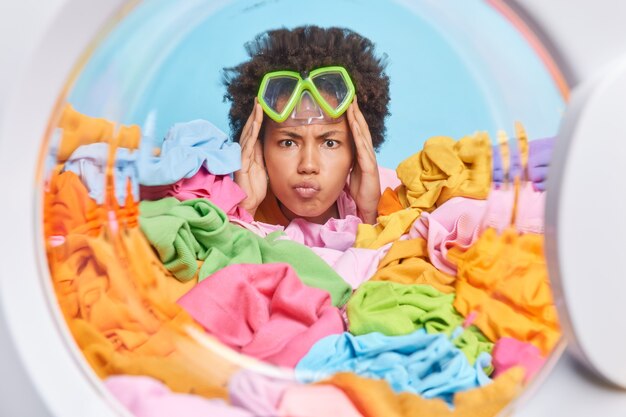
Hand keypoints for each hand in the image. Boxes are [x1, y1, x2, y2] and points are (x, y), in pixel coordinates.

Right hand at [234, 99, 265, 215]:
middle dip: (254, 113)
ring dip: (253, 119)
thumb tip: (262, 138)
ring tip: (258, 105)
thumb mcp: (262, 167)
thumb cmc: (255, 187)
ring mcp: (241, 156)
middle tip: (259, 98)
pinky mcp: (241, 162)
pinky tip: (255, 123)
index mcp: (250, 152)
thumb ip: (260, 153)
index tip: (262, 105)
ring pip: (248, 133)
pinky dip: (251, 133)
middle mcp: (244, 151)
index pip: (253, 131)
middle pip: (249, 128)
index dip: (257, 118)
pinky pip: (247, 145)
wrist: (248, 203)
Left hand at [347, 97, 380, 223]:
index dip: (352, 118)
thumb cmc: (360, 192)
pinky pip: (363, 148)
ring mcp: (369, 159)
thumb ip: (345, 162)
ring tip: (352, 105)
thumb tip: (333, 154)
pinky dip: (360, 135)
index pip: (356, 132)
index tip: (345, 103)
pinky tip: (355, 125)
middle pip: (361, 129)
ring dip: (358, 119)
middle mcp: (367, 154)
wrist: (369, 207)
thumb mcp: (349, 173)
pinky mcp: (369, 168)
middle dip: (355, 112)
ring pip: (363, 135)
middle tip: (350, 96)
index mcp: (361, 155)